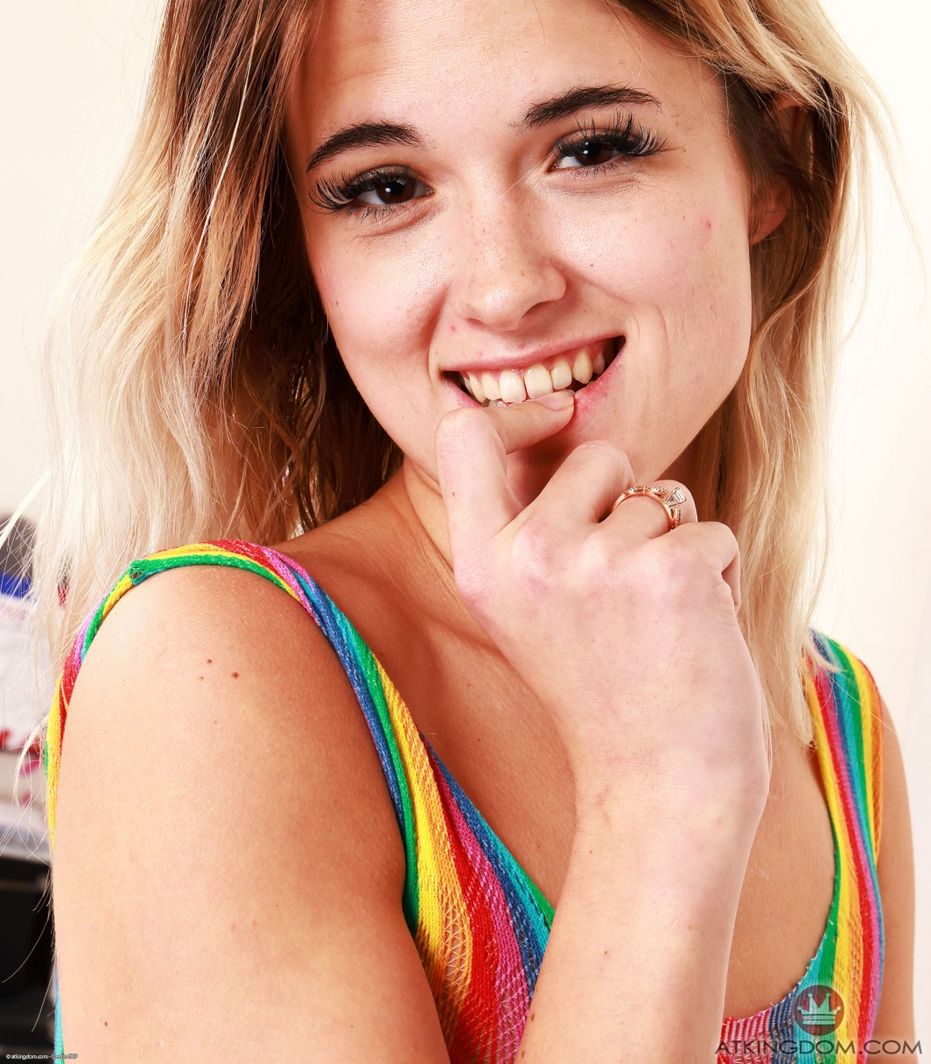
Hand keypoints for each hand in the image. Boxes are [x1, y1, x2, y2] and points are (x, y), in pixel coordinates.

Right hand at [433, 390, 769, 820]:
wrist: (660, 790)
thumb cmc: (606, 692)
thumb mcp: (531, 607)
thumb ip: (534, 525)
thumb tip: (563, 422)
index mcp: (480, 564)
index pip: (463, 435)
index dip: (515, 411)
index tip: (556, 415)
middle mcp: (527, 555)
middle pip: (597, 456)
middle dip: (629, 500)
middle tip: (625, 590)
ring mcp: (598, 562)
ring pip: (662, 497)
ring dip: (676, 548)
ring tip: (658, 625)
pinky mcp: (670, 571)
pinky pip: (712, 532)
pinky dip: (718, 575)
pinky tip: (695, 636)